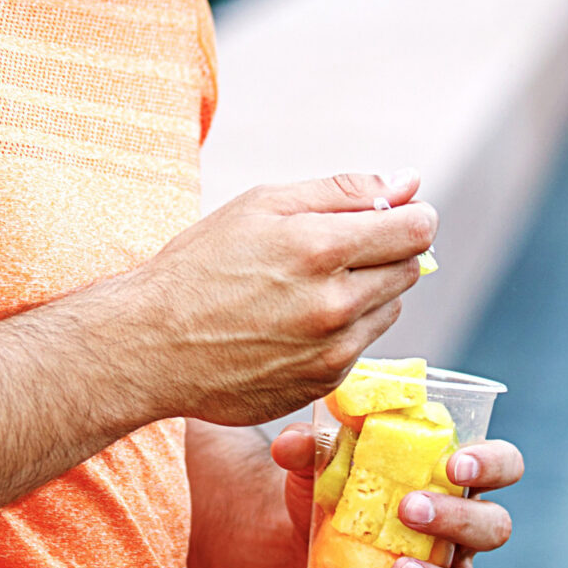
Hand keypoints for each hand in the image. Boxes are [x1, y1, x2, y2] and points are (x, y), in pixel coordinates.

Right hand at [113, 173, 438, 425]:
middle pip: (409, 269)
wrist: (151, 345)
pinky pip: (360, 345)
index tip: (394, 215)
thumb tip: (409, 183)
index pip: (416, 230)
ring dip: (368, 291)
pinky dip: (343, 329)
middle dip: (387, 251)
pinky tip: (295, 321)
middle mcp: (335, 305)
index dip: (412, 216)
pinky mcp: (324, 384)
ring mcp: (332, 351)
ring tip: (309, 286)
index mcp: (320, 249)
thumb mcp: (262, 204)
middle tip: (337, 248)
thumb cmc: (200, 265)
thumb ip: (344, 191)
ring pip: (390, 309)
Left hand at [271, 424, 522, 567]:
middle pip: (493, 528)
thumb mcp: (320, 459)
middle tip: (410, 510)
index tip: (454, 465)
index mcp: (454, 478)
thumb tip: (291, 443)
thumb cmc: (334, 485)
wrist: (303, 539)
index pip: (503, 464)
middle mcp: (463, 532)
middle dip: (457, 520)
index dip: (492, 464)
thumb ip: (311, 445)